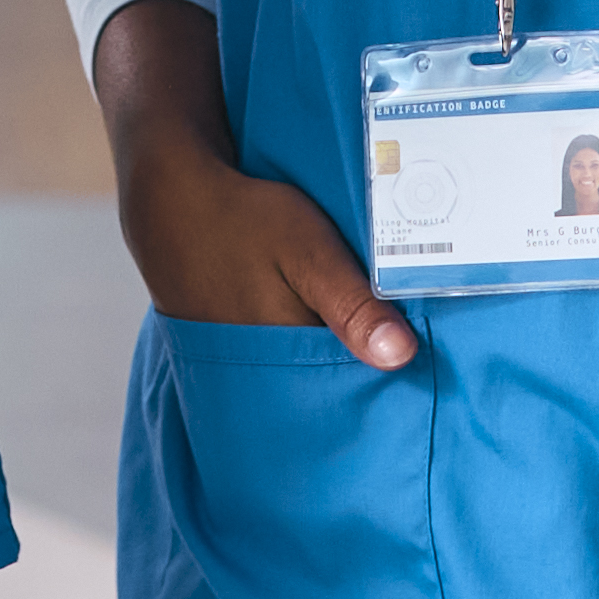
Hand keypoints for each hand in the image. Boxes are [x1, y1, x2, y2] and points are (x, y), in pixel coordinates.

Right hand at [88, 0, 416, 369]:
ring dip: (337, 364)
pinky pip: (283, 359)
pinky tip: (327, 329)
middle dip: (367, 382)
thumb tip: (402, 357)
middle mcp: (263, 372)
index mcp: (286, 357)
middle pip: (330, 392)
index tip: (429, 384)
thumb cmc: (242, 220)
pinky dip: (308, 348)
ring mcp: (244, 361)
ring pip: (306, 376)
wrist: (169, 200)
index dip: (388, 395)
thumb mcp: (306, 249)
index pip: (350, 398)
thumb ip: (351, 303)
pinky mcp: (234, 344)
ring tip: (376, 345)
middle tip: (412, 363)